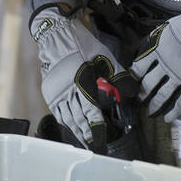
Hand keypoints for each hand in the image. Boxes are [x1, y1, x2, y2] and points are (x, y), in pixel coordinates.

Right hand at [30, 6, 125, 147]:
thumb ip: (117, 75)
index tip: (102, 139)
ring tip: (85, 141)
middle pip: (78, 118)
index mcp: (82, 80)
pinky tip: (71, 127)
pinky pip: (58, 112)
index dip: (96, 127)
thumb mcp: (103, 56)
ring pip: (67, 117)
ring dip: (77, 131)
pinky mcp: (50, 90)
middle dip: (88, 134)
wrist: (57, 33)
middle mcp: (67, 89)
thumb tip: (131, 91)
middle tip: (96, 146)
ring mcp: (57, 91)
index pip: (90, 110)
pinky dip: (65, 121)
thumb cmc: (82, 43)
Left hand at [131, 0, 180, 121]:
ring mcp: (178, 78)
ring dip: (154, 105)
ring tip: (150, 112)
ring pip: (162, 96)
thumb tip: (151, 45)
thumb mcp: (168, 28)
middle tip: (139, 100)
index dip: (133, 76)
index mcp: (156, 50)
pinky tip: (168, 118)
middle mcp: (164, 66)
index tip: (130, 81)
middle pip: (148, 84)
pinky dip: (173, 112)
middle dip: (141, 93)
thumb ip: (158, 39)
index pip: (139, 67)